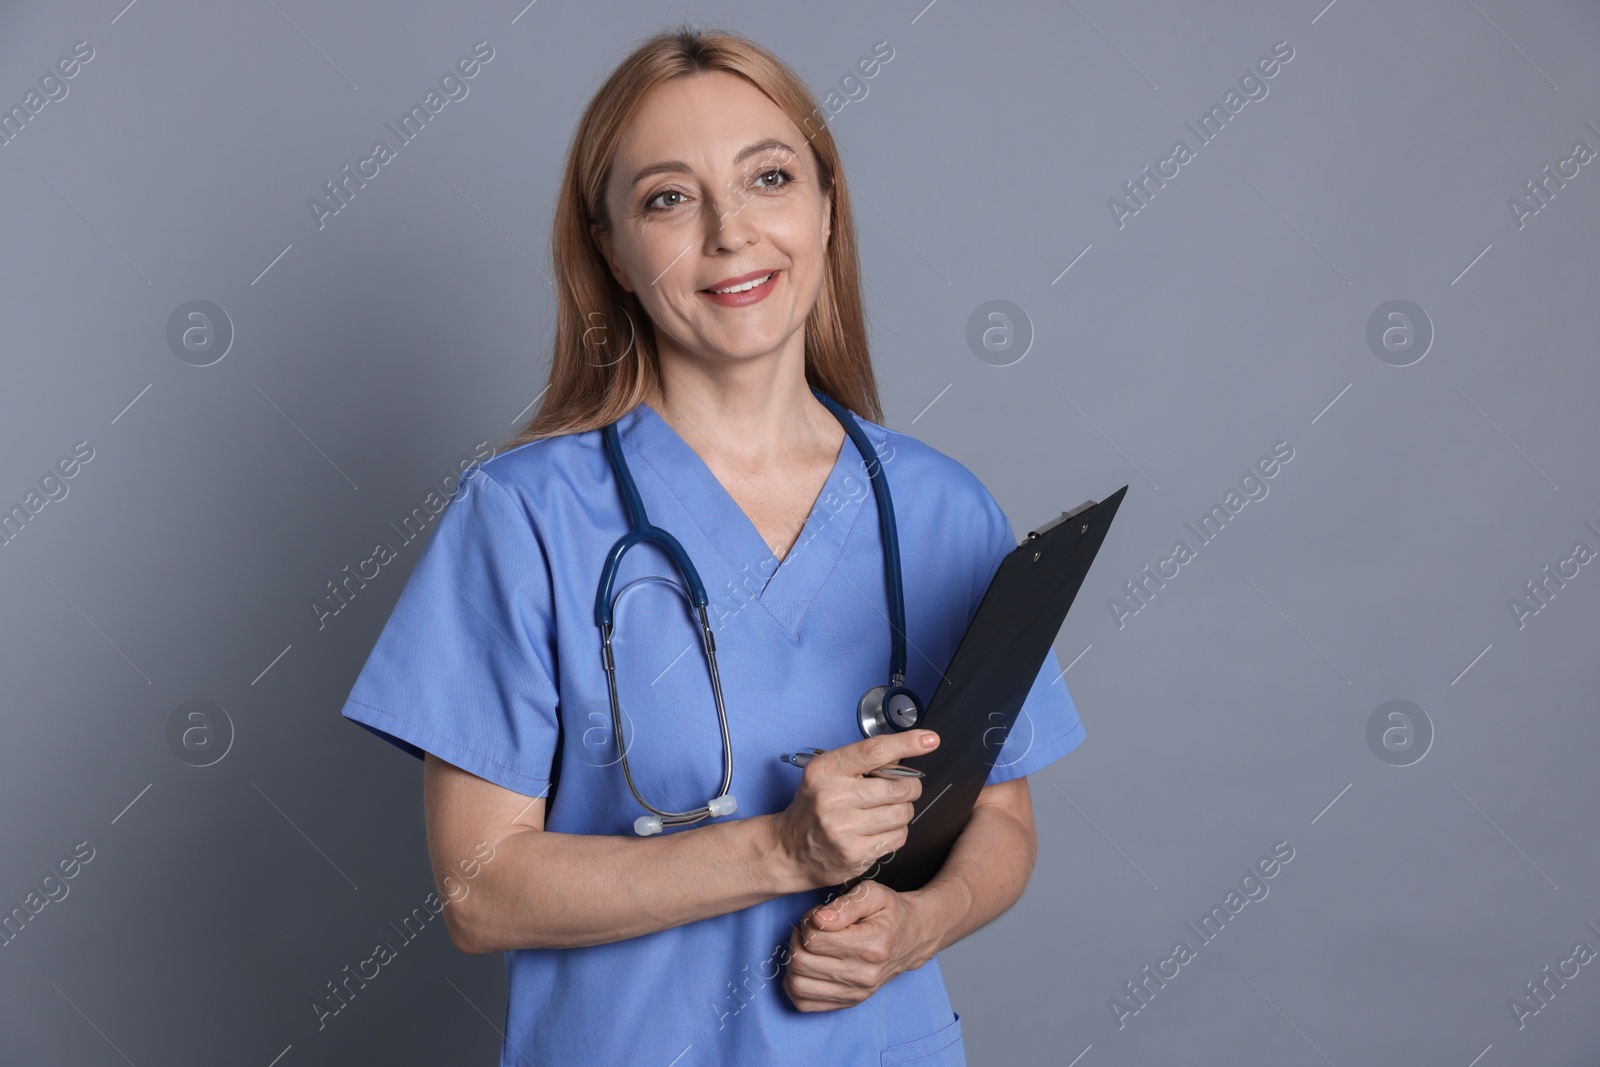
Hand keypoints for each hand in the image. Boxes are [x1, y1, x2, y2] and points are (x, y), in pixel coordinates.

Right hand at [772, 731, 937, 887]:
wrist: (789, 850)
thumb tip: (906, 755)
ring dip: (903, 811)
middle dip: (910, 787)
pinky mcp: (854, 853)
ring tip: (885, 812)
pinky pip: (898, 837)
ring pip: (903, 813)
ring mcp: (843, 828)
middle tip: (900, 790)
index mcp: (825, 770)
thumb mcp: (827, 774)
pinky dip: (896, 832)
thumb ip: (862, 763)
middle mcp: (832, 798)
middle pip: (898, 786)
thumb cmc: (814, 806)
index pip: (874, 751)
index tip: (930, 739)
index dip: (907, 743)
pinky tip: (879, 830)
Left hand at [783, 880, 943, 1011]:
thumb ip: (845, 905)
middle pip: (802, 962)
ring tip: (807, 946)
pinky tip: (806, 966)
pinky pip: (805, 1003)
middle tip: (809, 927)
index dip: (808, 921)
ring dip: (793, 961)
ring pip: (799, 985)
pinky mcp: (850, 1002)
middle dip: (796, 939)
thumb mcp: (873, 894)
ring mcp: (857, 992)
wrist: (915, 936)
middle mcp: (864, 975)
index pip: (814, 940)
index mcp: (870, 946)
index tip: (818, 915)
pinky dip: (795, 985)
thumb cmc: (891, 912)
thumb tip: (818, 920)